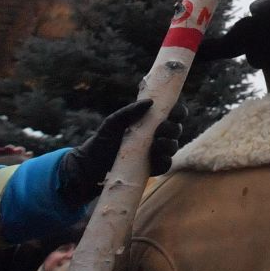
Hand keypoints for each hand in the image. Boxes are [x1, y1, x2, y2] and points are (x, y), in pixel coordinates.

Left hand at [56, 99, 186, 206]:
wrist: (91, 166)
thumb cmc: (102, 141)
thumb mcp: (112, 123)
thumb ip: (129, 111)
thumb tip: (150, 102)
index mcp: (151, 120)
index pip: (174, 113)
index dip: (179, 112)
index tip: (173, 114)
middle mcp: (158, 135)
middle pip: (177, 129)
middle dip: (172, 129)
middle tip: (159, 131)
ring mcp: (156, 152)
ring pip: (173, 146)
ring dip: (169, 145)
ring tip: (155, 146)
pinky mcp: (153, 168)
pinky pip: (166, 165)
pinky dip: (163, 161)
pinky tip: (154, 160)